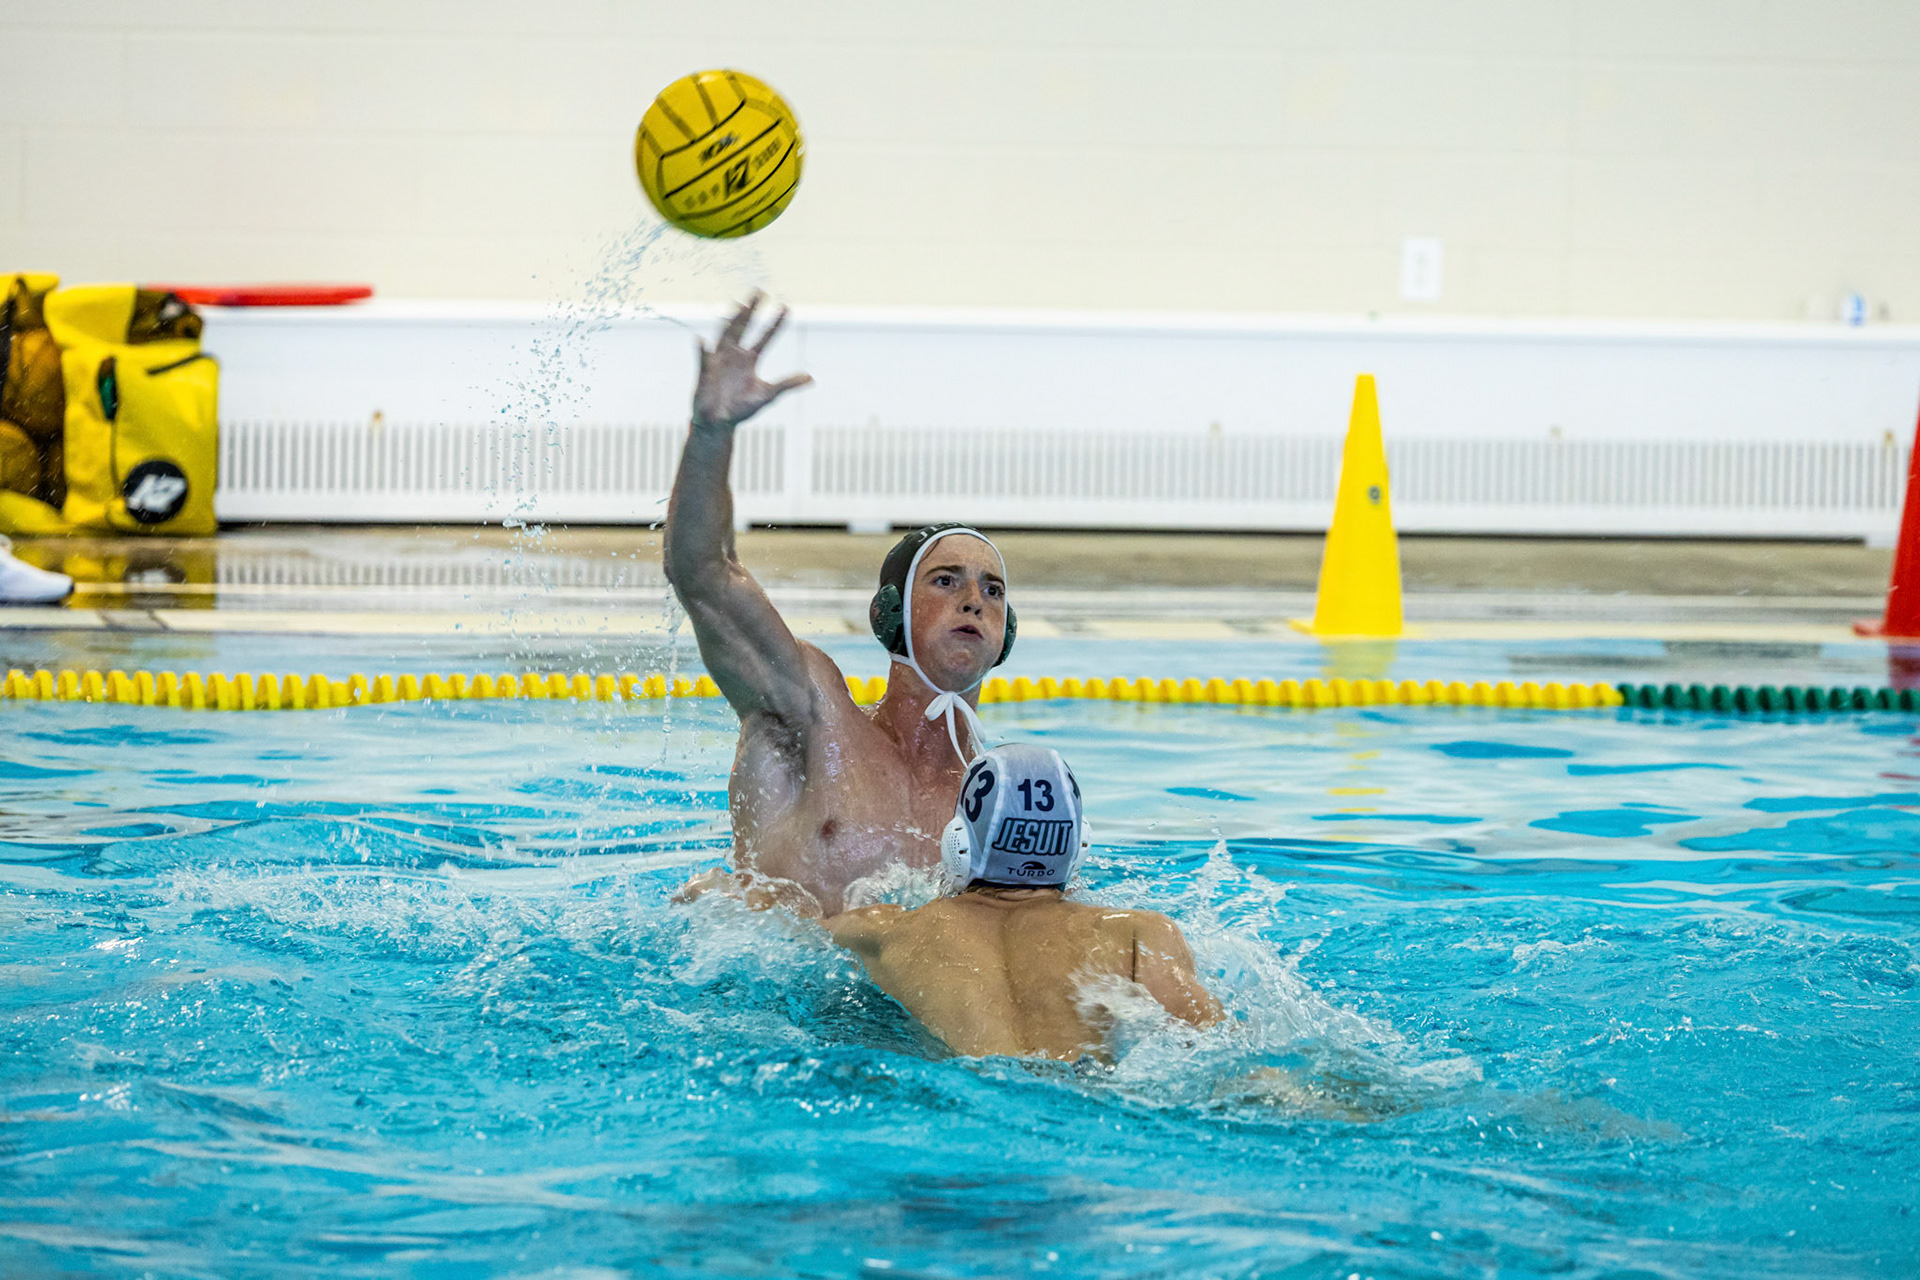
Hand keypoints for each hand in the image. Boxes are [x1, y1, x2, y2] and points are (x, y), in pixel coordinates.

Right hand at [691, 292, 812, 429]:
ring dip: (732, 321)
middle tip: (760, 292)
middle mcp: (734, 354)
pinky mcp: (706, 372)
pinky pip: (704, 360)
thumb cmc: (741, 408)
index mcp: (750, 359)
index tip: (786, 308)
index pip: (765, 338)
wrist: (719, 422)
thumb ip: (787, 384)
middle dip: (752, 311)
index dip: (775, 324)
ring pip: (726, 335)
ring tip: (739, 306)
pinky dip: (702, 352)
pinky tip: (702, 340)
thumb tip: (811, 378)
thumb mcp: (767, 395)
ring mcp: (719, 360)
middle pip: (745, 327)